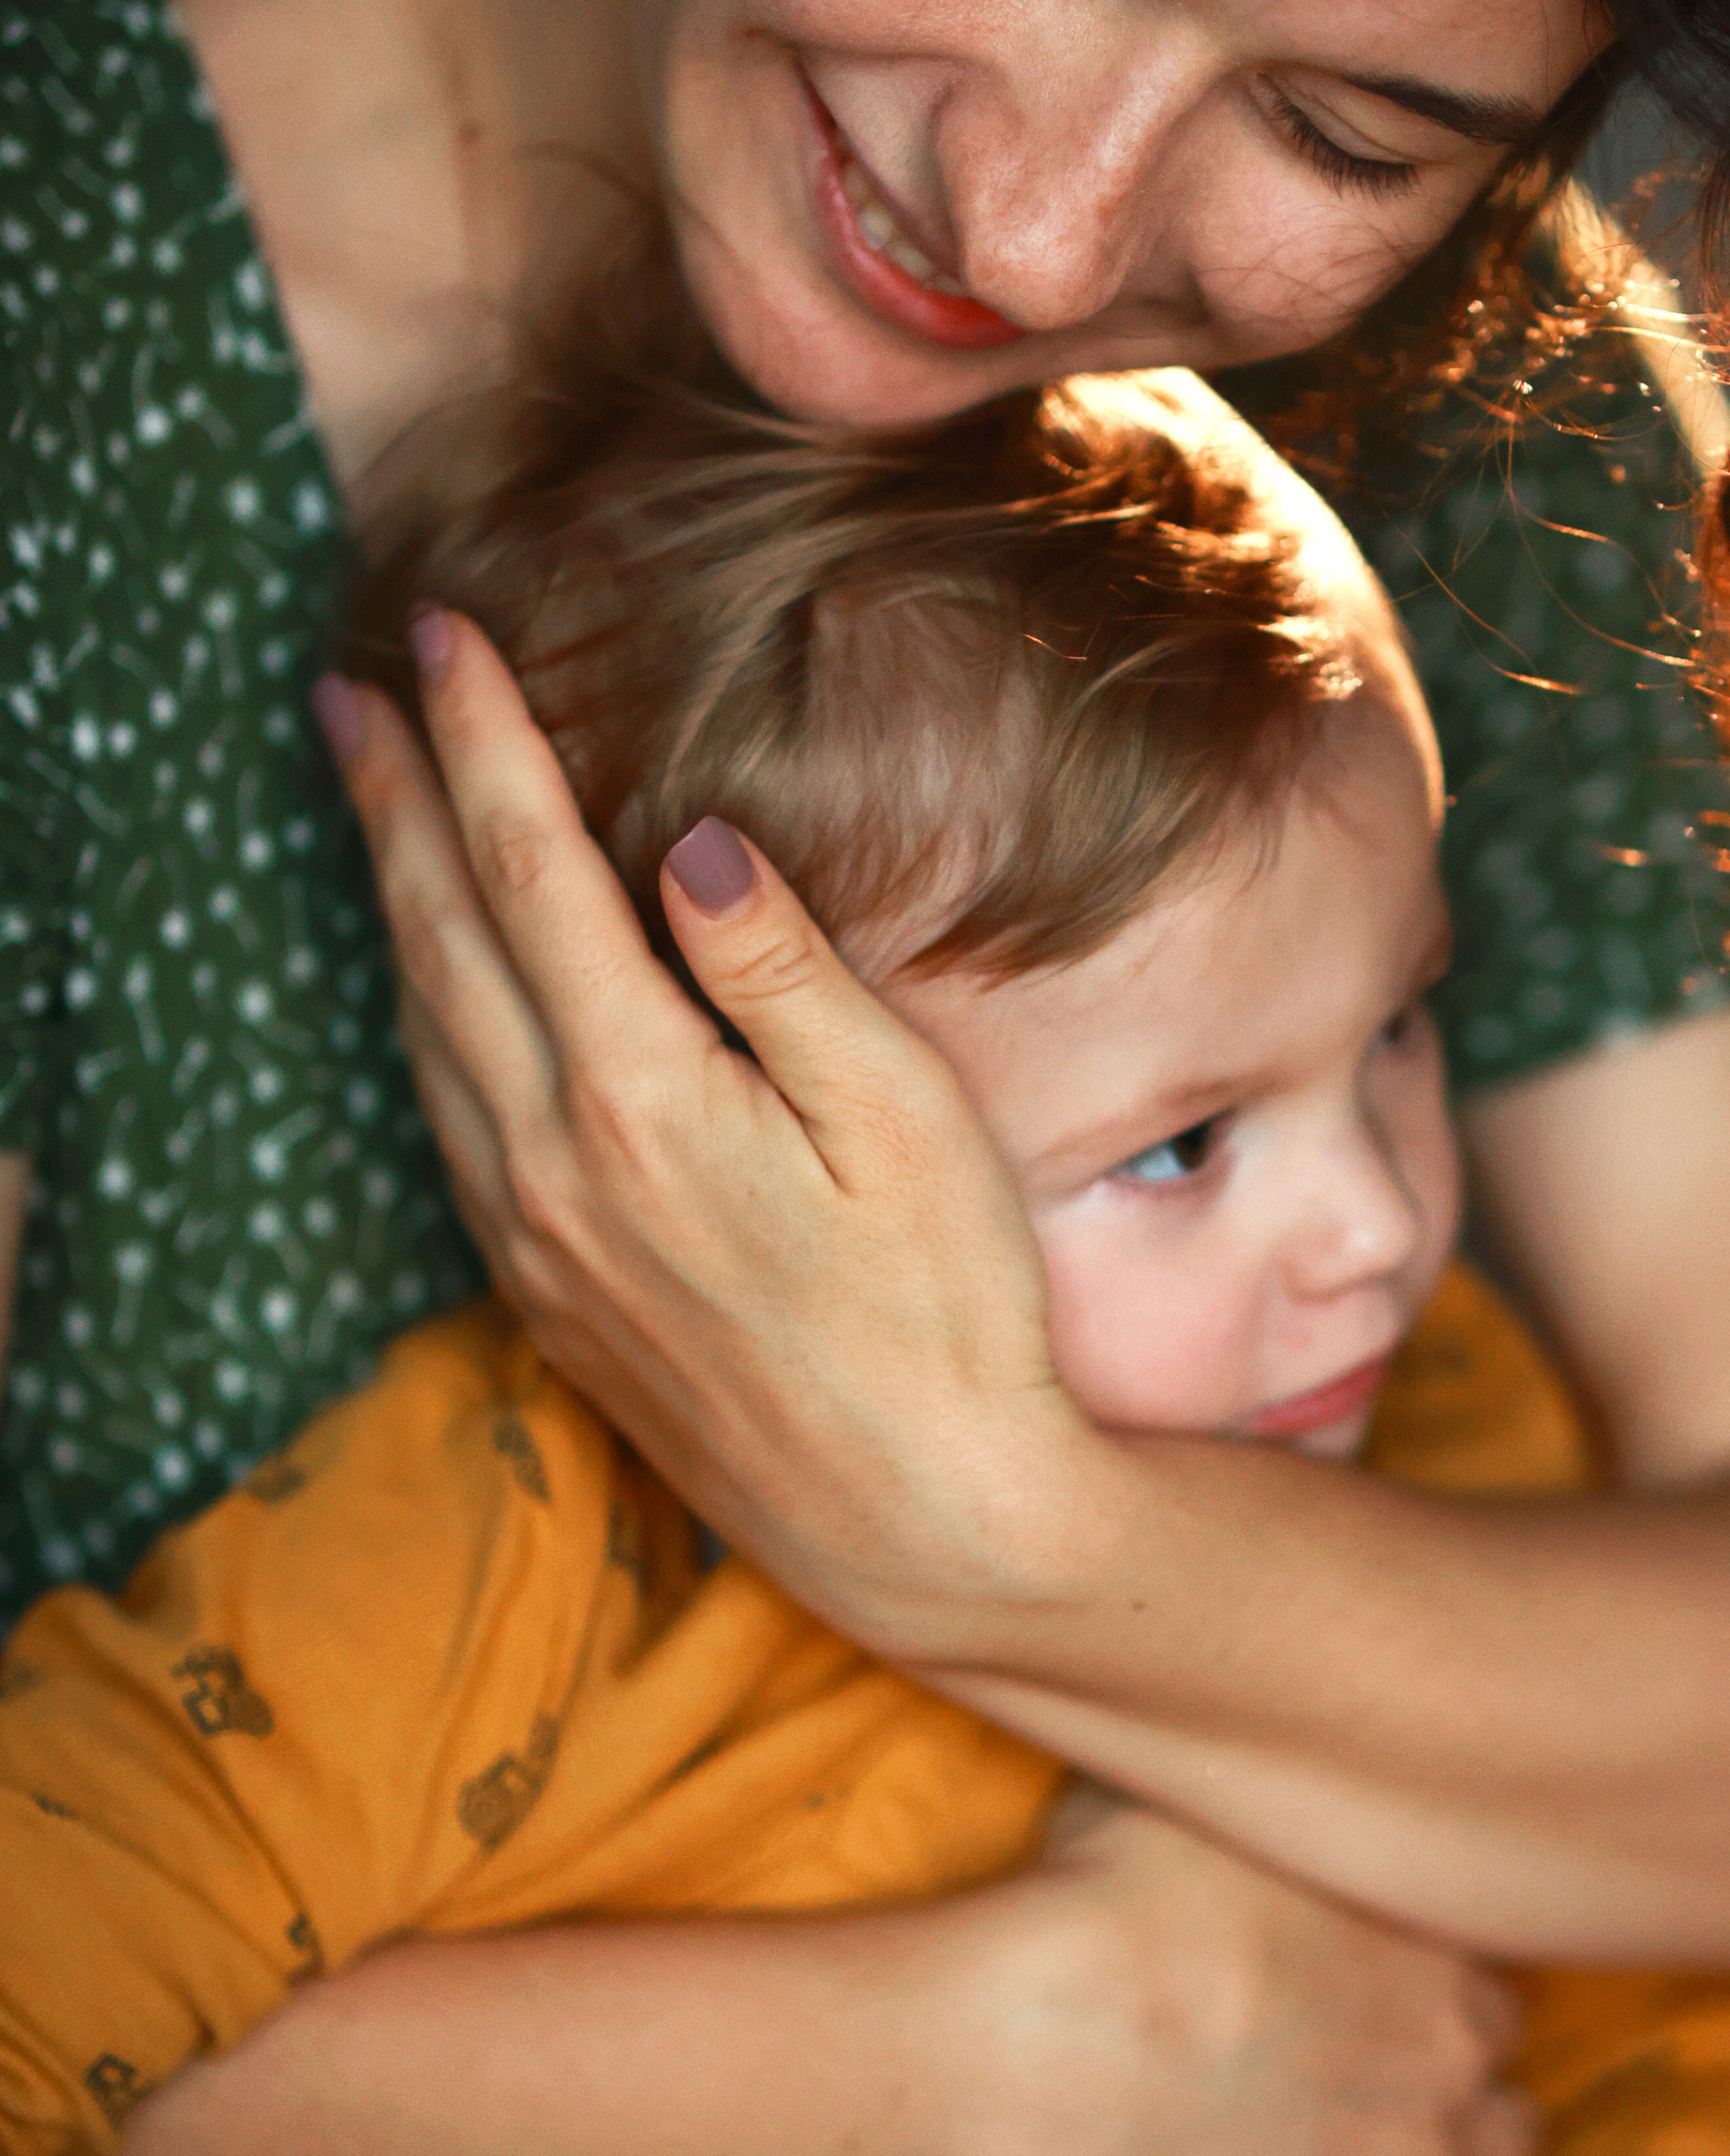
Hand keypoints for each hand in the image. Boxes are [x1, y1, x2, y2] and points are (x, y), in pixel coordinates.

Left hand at [317, 616, 1092, 1620]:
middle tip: (351, 690)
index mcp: (637, 1098)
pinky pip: (444, 1117)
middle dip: (391, 799)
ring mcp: (533, 1236)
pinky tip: (428, 982)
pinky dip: (418, 1013)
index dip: (478, 743)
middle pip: (440, 937)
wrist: (923, 1519)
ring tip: (370, 803)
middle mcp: (551, 1164)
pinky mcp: (544, 1294)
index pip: (527, 873)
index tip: (440, 636)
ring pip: (423, 1028)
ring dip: (389, 900)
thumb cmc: (951, 1311)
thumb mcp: (904, 1120)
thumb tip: (684, 844)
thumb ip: (781, 972)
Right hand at [1038, 1785, 1538, 2155]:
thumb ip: (1244, 1780)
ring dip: (1470, 2140)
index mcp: (1420, 1902)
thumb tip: (1231, 1751)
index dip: (1417, 1955)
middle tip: (1365, 2056)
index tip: (1363, 1968)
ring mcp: (1437, 2135)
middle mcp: (1459, 2016)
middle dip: (1444, 2043)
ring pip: (1513, 2140)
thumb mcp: (1182, 1787)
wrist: (1075, 2043)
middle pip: (1496, 2032)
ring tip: (1395, 2146)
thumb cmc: (1107, 1902)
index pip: (1473, 1928)